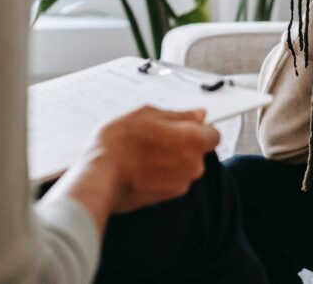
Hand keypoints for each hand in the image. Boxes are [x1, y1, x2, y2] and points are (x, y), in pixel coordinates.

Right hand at [46, 106, 219, 231]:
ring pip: (183, 166)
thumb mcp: (147, 114)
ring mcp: (181, 184)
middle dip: (182, 143)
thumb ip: (178, 115)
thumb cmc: (118, 144)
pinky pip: (171, 180)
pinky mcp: (167, 198)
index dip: (199, 128)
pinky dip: (161, 174)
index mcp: (193, 140)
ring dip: (170, 159)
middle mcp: (194, 165)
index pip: (213, 134)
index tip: (185, 126)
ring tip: (143, 152)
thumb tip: (198, 115)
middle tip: (155, 136)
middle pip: (198, 151)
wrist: (98, 178)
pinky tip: (140, 166)